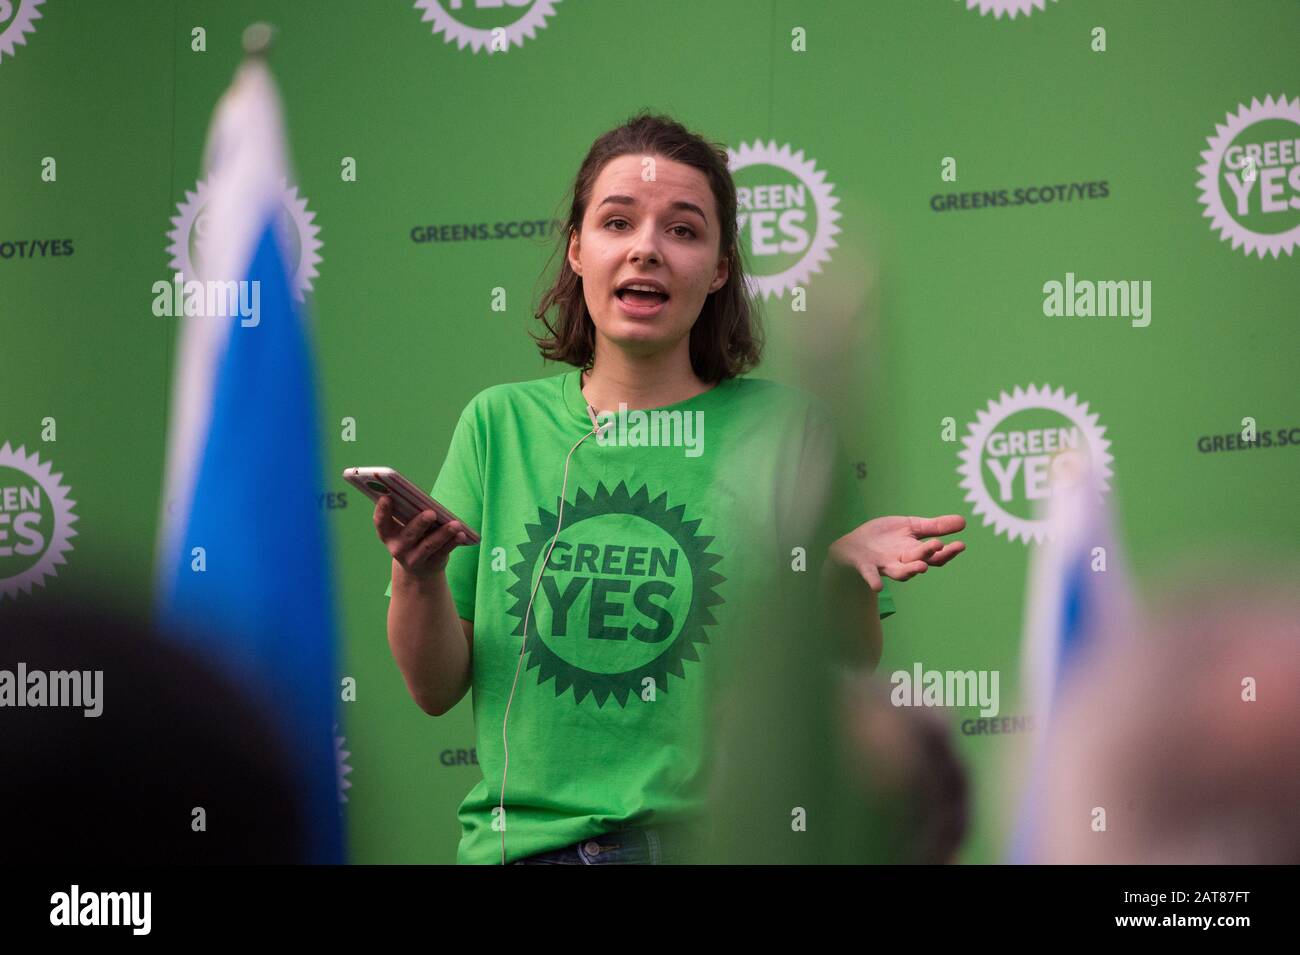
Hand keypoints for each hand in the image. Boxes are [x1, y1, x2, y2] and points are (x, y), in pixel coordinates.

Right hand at [374, 495, 471, 580]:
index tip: (386, 497)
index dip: (382, 510)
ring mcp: (414, 559)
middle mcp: (398, 548)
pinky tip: (462, 534)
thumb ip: (409, 514)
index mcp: (388, 534)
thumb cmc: (412, 537)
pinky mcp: (432, 564)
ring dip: (444, 533)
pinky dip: (453, 542)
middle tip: (431, 513)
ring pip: (429, 545)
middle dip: (421, 523)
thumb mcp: (406, 527)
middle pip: (410, 534)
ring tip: (456, 524)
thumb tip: (422, 497)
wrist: (418, 570)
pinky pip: (443, 552)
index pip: (381, 523)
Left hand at [828, 514, 965, 591]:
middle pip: (919, 562)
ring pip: (900, 572)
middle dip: (929, 554)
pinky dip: (873, 580)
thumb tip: (964, 522)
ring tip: (921, 568)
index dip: (948, 552)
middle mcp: (902, 561)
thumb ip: (934, 526)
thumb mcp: (910, 526)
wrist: (854, 544)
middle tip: (939, 546)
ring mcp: (884, 564)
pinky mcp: (866, 565)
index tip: (961, 545)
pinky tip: (877, 587)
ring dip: (910, 571)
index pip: (935, 555)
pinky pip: (870, 575)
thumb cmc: (884, 537)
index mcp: (914, 552)